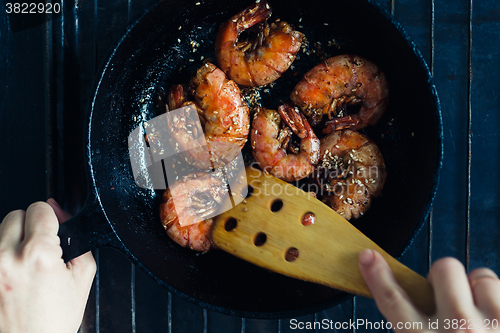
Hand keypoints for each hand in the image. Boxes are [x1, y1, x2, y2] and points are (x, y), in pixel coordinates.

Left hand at [0, 199, 95, 332]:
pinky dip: (2, 255)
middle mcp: (7, 258)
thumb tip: (59, 212)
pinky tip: (12, 273)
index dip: (52, 217)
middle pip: (16, 215)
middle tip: (40, 249)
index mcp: (38, 256)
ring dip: (13, 240)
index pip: (40, 208)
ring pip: (0, 231)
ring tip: (24, 265)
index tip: (54, 229)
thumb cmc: (52, 322)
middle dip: (31, 226)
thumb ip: (77, 240)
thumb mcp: (82, 277)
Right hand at [359, 249, 499, 331]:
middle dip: (445, 278)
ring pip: (480, 276)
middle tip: (450, 298)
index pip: (393, 300)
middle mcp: (458, 330)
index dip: (377, 275)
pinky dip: (497, 302)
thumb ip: (415, 329)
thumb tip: (418, 303)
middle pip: (443, 268)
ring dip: (478, 293)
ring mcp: (492, 325)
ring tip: (480, 316)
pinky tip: (495, 321)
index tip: (368, 257)